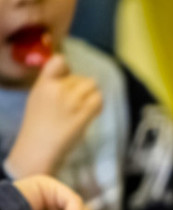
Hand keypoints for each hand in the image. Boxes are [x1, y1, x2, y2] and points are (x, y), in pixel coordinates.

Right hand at [6, 53, 101, 176]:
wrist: (38, 148)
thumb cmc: (38, 126)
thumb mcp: (38, 99)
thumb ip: (51, 86)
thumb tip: (71, 78)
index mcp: (43, 84)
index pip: (59, 61)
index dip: (69, 70)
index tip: (68, 81)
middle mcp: (57, 89)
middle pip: (80, 78)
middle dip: (82, 89)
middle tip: (78, 103)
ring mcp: (71, 101)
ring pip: (92, 86)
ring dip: (92, 95)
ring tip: (86, 107)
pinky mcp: (83, 113)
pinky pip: (98, 99)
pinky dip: (98, 104)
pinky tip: (93, 112)